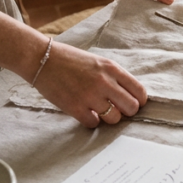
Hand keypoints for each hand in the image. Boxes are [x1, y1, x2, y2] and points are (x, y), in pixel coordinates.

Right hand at [33, 41, 147, 127]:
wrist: (43, 59)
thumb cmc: (72, 60)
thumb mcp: (99, 62)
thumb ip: (115, 77)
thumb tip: (130, 96)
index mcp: (112, 69)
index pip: (139, 91)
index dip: (139, 101)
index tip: (133, 104)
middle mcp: (104, 82)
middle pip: (131, 108)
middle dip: (127, 111)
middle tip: (117, 110)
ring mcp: (90, 95)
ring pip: (114, 119)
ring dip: (108, 118)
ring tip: (99, 110)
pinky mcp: (75, 107)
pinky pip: (93, 123)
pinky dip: (91, 121)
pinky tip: (86, 112)